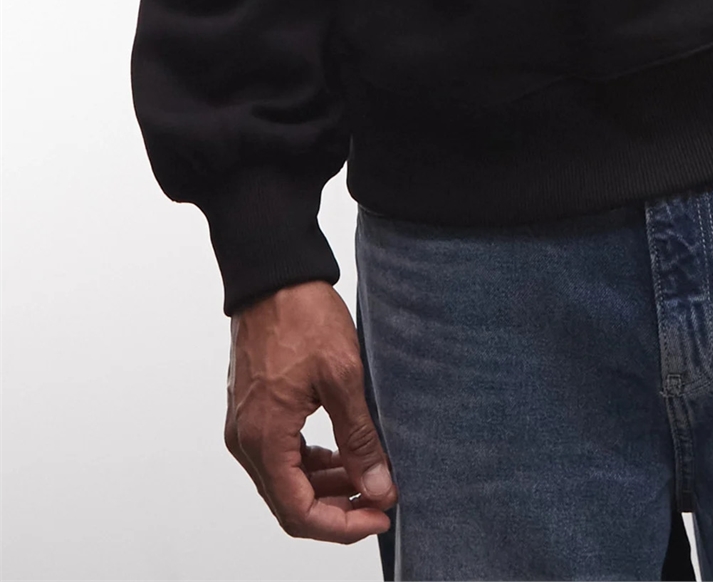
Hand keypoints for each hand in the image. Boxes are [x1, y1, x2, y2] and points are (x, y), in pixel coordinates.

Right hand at [224, 279, 397, 541]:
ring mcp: (245, 426)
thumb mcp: (343, 377)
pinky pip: (279, 455)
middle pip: (289, 504)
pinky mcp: (252, 411)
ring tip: (368, 476)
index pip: (299, 513)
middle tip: (380, 498)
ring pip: (284, 481)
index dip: (342, 525)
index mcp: (264, 439)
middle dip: (337, 510)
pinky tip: (341, 455)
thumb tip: (379, 488)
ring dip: (325, 487)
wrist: (274, 274)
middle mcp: (246, 440)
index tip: (380, 514)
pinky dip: (310, 464)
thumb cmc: (303, 316)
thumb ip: (360, 439)